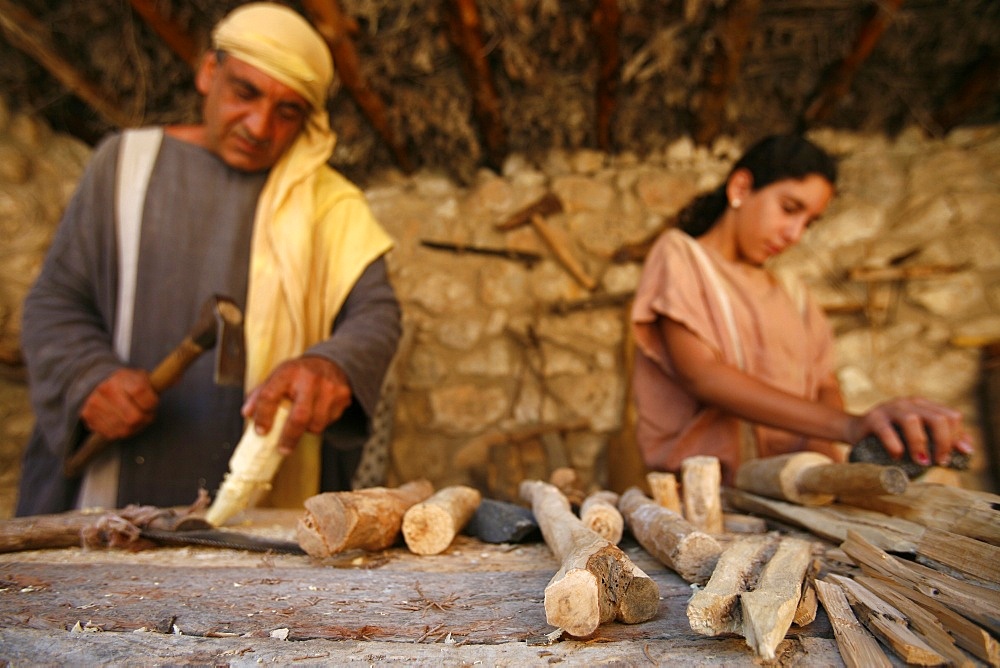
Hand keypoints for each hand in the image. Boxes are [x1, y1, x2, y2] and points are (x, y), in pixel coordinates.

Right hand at [80, 368, 158, 439]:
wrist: (97, 383)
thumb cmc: (127, 383)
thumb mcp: (143, 377)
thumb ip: (162, 379)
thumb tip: (178, 378)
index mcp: (121, 377)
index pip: (141, 392)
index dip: (152, 402)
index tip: (153, 402)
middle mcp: (105, 390)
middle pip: (134, 417)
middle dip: (146, 418)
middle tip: (147, 414)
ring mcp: (94, 404)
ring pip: (124, 428)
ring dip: (136, 427)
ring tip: (136, 418)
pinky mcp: (88, 416)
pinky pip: (112, 434)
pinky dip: (123, 431)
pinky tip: (124, 422)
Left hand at [242, 356, 352, 454]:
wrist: (332, 362)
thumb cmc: (298, 375)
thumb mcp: (278, 377)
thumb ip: (261, 394)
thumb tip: (247, 414)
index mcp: (288, 372)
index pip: (270, 396)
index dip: (263, 416)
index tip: (260, 432)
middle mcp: (310, 379)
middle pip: (299, 416)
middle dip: (289, 436)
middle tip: (283, 449)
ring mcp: (329, 387)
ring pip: (316, 424)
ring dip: (307, 430)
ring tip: (303, 422)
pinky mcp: (343, 396)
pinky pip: (329, 421)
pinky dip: (320, 423)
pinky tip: (318, 412)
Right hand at [848, 397, 972, 465]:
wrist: (857, 430)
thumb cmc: (893, 436)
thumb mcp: (919, 434)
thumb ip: (942, 438)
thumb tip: (968, 448)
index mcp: (923, 405)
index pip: (951, 416)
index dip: (956, 437)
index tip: (955, 456)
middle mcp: (909, 403)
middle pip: (937, 418)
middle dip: (943, 443)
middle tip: (939, 462)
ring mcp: (889, 408)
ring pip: (912, 421)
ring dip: (920, 445)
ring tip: (921, 463)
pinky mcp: (872, 418)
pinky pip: (886, 431)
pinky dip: (895, 446)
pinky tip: (897, 457)